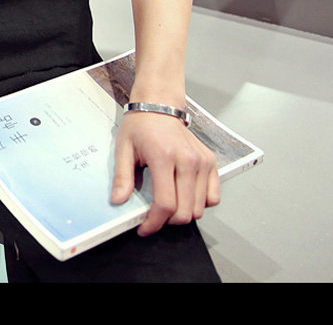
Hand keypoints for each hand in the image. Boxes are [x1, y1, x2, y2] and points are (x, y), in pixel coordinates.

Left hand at [111, 111, 219, 236]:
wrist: (159, 106)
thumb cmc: (141, 126)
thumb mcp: (123, 148)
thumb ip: (122, 177)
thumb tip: (118, 201)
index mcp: (164, 156)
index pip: (165, 203)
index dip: (154, 222)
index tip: (144, 228)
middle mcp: (188, 160)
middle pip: (185, 211)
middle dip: (167, 221)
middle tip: (153, 216)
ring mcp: (202, 161)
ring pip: (199, 208)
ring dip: (183, 214)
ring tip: (167, 205)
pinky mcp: (210, 162)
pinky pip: (213, 196)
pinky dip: (200, 203)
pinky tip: (184, 196)